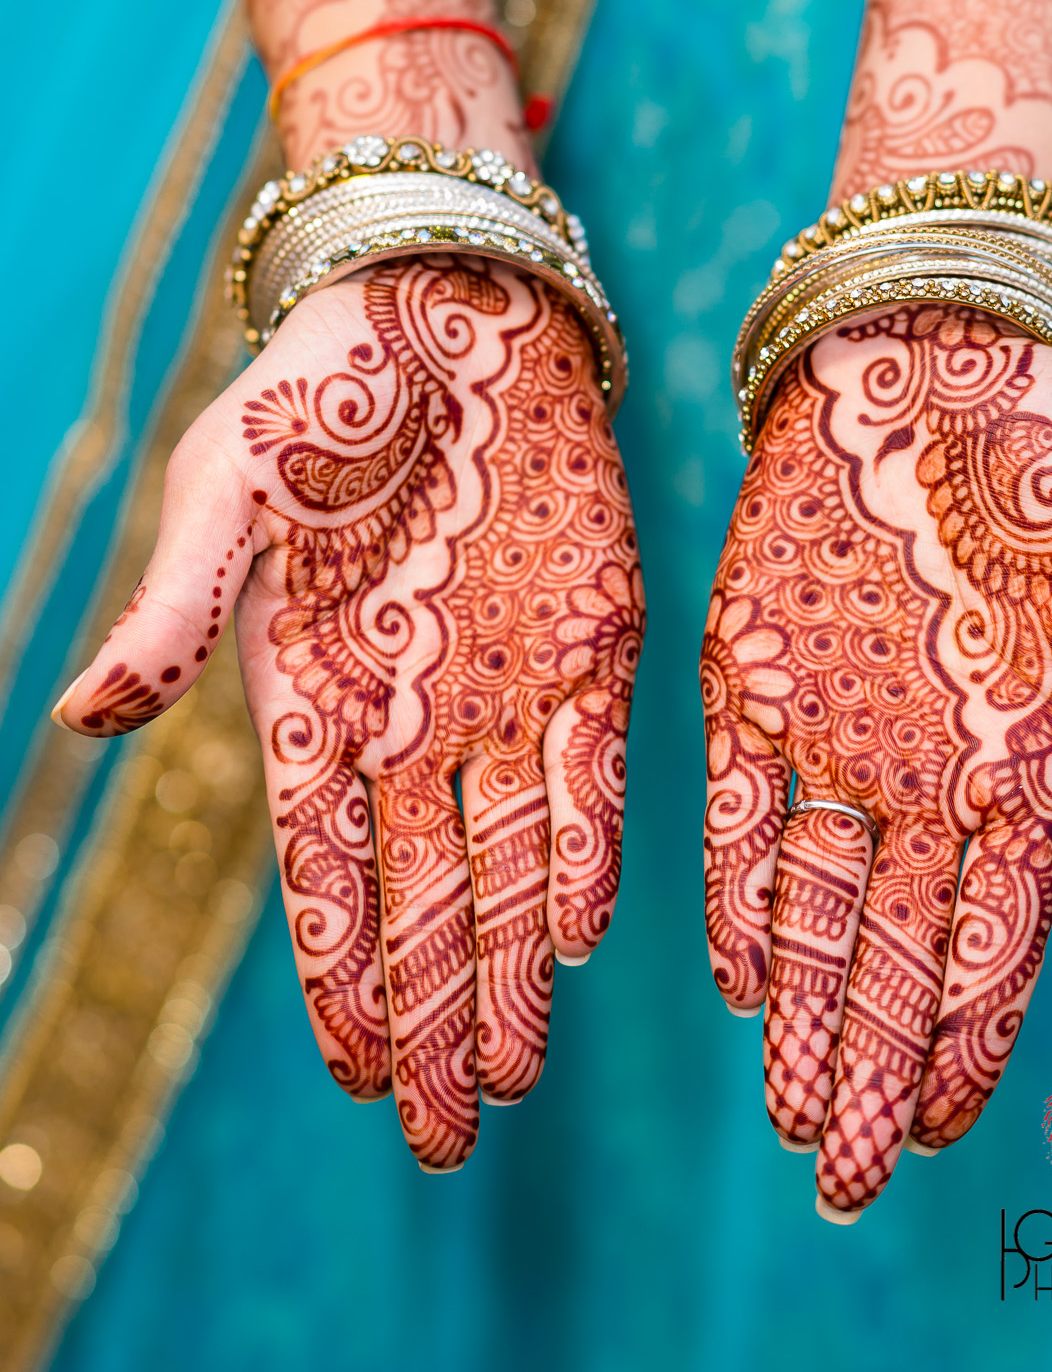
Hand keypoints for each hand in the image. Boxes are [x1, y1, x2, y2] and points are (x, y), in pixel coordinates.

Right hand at [57, 258, 641, 1168]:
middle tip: (450, 1129)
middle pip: (418, 891)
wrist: (443, 299)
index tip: (359, 1072)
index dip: (337, 970)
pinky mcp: (588, 636)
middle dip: (433, 1010)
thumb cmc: (316, 386)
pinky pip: (589, 763)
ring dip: (510, 963)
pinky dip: (583, 843)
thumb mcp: (228, 489)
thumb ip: (179, 608)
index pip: (322, 865)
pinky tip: (581, 926)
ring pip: (507, 854)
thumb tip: (85, 717)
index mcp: (309, 695)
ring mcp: (501, 682)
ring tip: (514, 1069)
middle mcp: (407, 715)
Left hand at [701, 303, 1051, 1219]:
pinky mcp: (759, 676)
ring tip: (793, 1110)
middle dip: (876, 1060)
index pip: (1003, 929)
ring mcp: (844, 728)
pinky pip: (745, 806)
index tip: (943, 1128)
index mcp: (1033, 758)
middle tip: (845, 1174)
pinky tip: (734, 971)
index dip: (975, 1032)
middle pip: (903, 945)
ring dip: (806, 1004)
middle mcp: (933, 768)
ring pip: (820, 898)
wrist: (929, 347)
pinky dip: (741, 887)